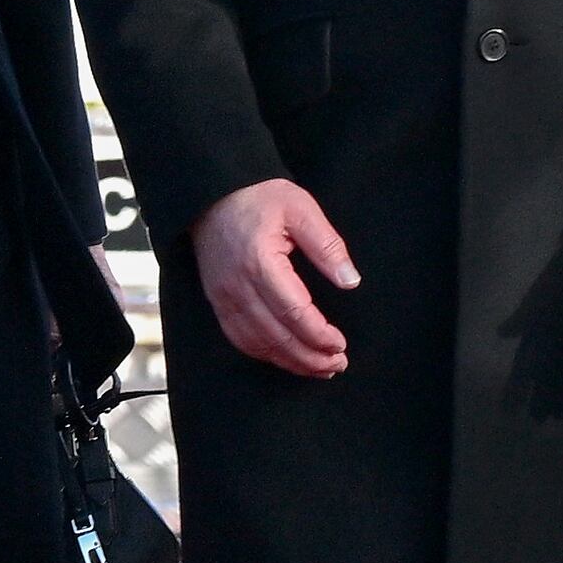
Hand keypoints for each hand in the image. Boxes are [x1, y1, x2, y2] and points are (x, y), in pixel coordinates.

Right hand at [193, 176, 354, 378]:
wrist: (212, 195)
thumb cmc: (258, 198)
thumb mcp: (300, 209)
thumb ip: (327, 246)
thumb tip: (350, 281)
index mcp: (260, 263)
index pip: (294, 313)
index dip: (319, 336)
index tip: (340, 345)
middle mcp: (237, 286)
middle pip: (277, 337)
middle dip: (310, 358)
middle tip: (337, 365)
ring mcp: (223, 297)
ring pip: (258, 345)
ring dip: (291, 362)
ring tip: (319, 368)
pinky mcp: (217, 302)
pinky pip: (240, 339)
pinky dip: (266, 354)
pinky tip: (287, 357)